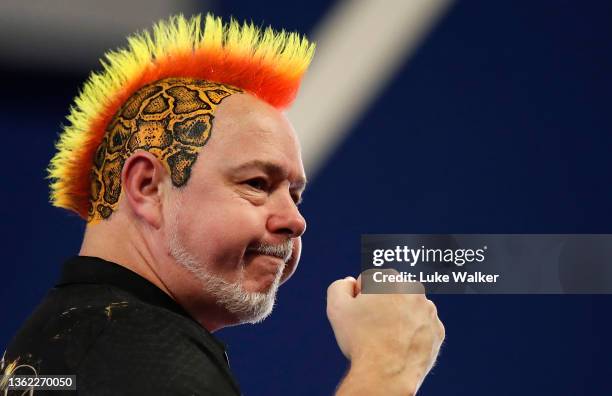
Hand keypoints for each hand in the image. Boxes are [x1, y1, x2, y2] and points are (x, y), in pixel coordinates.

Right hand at [327, 272, 444, 394]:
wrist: (386, 375)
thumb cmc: (360, 340)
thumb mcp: (336, 307)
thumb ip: (339, 286)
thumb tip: (350, 283)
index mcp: (389, 278)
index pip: (368, 281)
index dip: (358, 299)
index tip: (359, 316)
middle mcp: (414, 289)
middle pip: (389, 293)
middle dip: (381, 305)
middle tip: (371, 327)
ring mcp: (429, 311)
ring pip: (408, 310)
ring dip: (398, 318)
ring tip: (386, 339)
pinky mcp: (438, 331)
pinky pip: (421, 328)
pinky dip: (412, 334)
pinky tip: (401, 346)